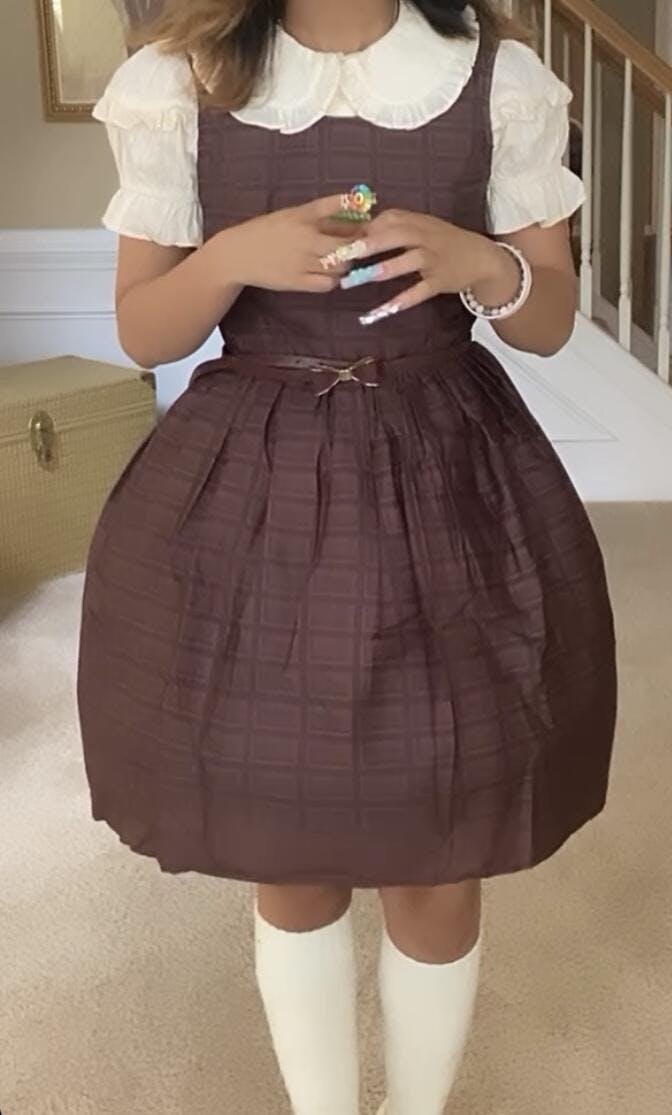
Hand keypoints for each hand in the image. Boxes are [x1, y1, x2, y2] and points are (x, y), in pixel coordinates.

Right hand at [219, 196, 367, 293]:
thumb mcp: (291, 215)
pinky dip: (333, 280)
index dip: (356, 209)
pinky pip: (328, 283)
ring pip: (340, 265)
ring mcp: (302, 261)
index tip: (368, 214)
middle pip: (347, 243)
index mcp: (302, 215)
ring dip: (345, 264)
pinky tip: (328, 275)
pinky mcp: (297, 281)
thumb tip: (355, 213)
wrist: (238, 254)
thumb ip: (321, 215)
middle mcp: (305, 236)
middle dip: (356, 245)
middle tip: (356, 246)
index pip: (337, 206)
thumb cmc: (267, 232)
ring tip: (340, 261)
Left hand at [339, 209, 519, 321]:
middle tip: (343, 254)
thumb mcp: (422, 226)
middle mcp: (425, 237)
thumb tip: (360, 229)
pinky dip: (402, 301)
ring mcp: (434, 259)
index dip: (363, 228)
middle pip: (395, 235)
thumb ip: (395, 226)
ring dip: (382, 269)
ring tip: (358, 279)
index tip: (340, 238)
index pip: (387, 220)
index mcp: (417, 222)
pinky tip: (384, 310)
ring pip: (407, 261)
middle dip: (369, 244)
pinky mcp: (440, 281)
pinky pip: (419, 291)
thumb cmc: (443, 241)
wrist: (481, 256)